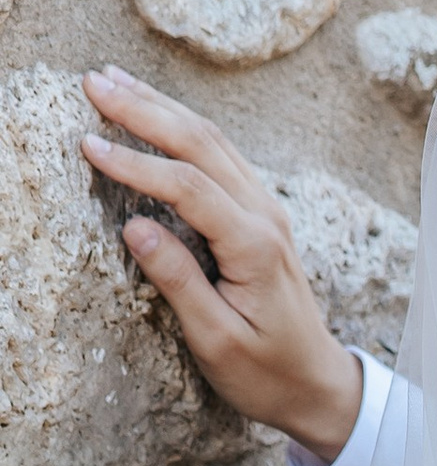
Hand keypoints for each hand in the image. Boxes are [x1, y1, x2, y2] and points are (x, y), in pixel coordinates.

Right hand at [81, 68, 363, 453]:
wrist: (318, 384)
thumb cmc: (267, 373)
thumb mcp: (217, 340)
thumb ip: (179, 282)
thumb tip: (134, 227)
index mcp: (254, 248)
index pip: (188, 187)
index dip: (136, 163)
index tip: (88, 144)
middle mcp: (265, 218)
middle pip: (203, 145)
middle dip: (145, 109)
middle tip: (93, 82)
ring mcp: (267, 212)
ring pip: (213, 142)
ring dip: (163, 108)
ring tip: (114, 81)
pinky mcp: (261, 217)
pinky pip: (221, 158)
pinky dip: (183, 129)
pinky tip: (156, 113)